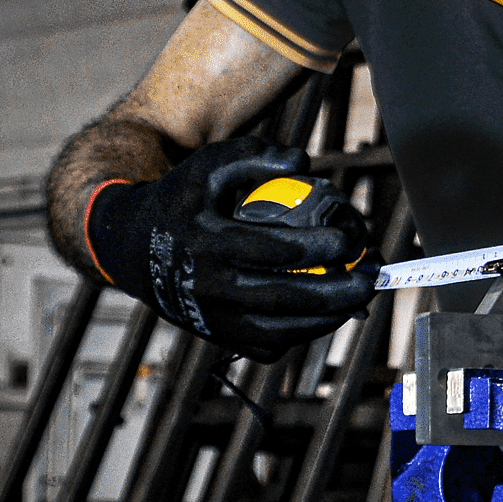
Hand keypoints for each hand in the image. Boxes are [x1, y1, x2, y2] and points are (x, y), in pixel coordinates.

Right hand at [85, 137, 376, 361]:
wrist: (130, 247)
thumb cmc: (181, 199)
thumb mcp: (209, 164)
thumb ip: (256, 156)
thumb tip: (304, 163)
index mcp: (207, 242)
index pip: (274, 251)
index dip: (320, 247)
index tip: (350, 237)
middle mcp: (207, 287)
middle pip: (284, 299)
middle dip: (338, 291)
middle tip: (371, 275)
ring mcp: (211, 319)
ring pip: (280, 331)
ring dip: (329, 318)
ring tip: (360, 295)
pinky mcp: (216, 337)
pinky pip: (267, 345)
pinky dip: (302, 333)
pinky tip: (327, 311)